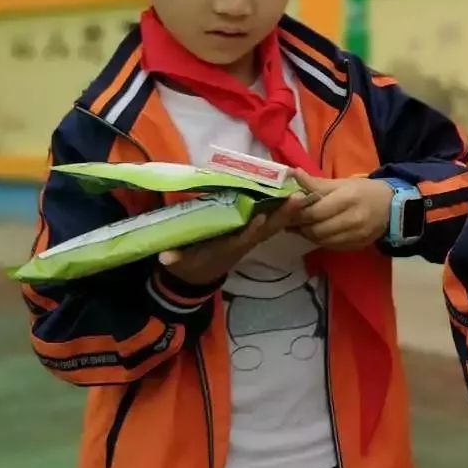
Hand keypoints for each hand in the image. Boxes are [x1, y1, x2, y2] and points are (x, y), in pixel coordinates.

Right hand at [158, 195, 308, 287]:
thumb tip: (165, 257)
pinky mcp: (252, 233)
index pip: (242, 240)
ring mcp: (250, 238)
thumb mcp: (181, 263)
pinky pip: (270, 221)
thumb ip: (175, 259)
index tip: (260, 219)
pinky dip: (281, 210)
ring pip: (273, 225)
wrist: (200, 276)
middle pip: (267, 230)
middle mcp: (244, 243)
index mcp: (228, 249)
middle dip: (283, 216)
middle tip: (299, 199)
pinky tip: (291, 194)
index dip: (251, 231)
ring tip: (302, 192)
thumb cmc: (191, 264)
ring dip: (287, 211)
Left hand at [289, 172, 393, 250]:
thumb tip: (292, 174)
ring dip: (307, 234)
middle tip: (290, 219)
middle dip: (300, 225)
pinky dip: (319, 240)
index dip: (297, 213)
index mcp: (348, 199)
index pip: (315, 212)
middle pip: (316, 229)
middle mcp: (353, 219)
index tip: (287, 209)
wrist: (392, 207)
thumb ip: (316, 183)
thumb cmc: (364, 191)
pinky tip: (314, 232)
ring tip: (299, 226)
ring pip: (321, 241)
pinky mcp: (356, 246)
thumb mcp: (342, 183)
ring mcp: (356, 236)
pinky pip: (330, 246)